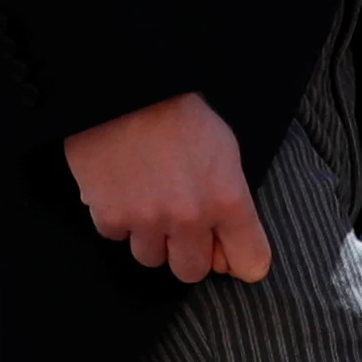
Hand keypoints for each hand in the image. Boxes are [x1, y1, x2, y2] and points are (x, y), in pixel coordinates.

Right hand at [63, 92, 271, 282]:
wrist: (126, 90)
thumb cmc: (181, 114)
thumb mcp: (225, 150)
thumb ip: (230, 203)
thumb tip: (226, 250)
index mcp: (228, 199)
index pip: (251, 263)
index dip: (240, 259)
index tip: (228, 251)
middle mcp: (190, 217)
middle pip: (192, 271)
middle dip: (187, 251)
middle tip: (179, 221)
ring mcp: (148, 221)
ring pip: (151, 259)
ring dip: (150, 236)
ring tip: (147, 197)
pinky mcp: (110, 217)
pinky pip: (118, 237)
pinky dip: (119, 218)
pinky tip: (122, 186)